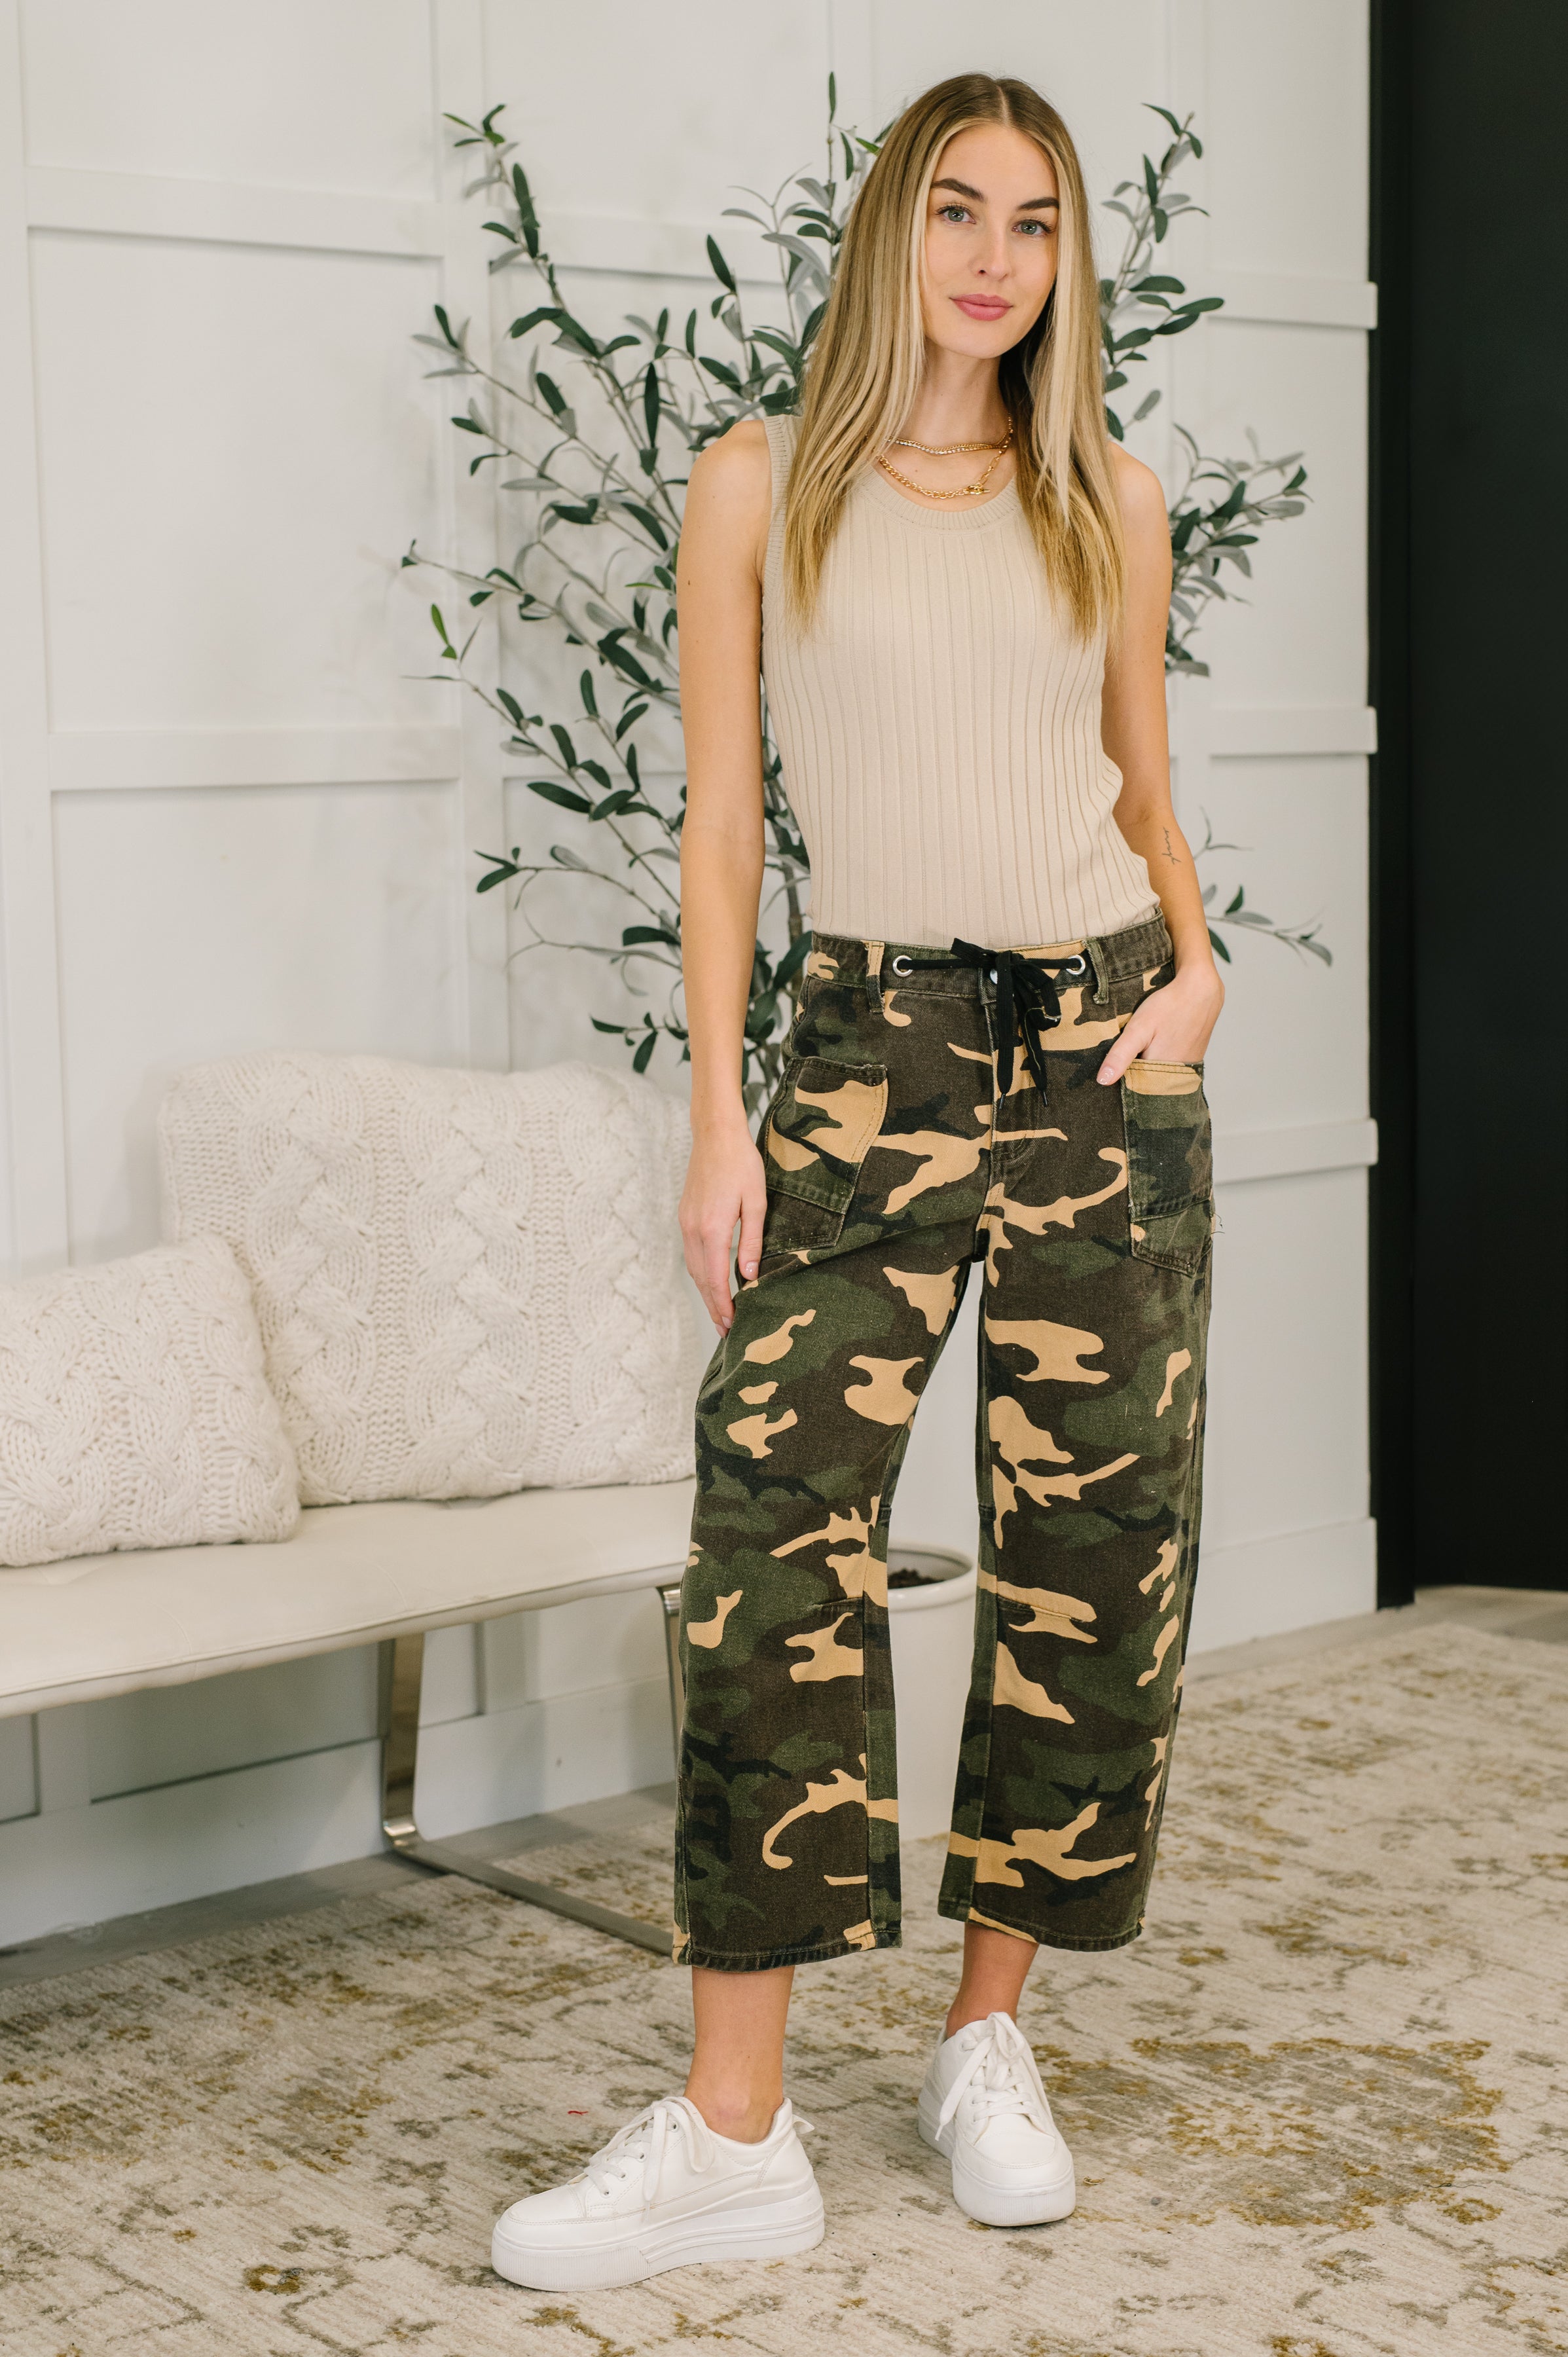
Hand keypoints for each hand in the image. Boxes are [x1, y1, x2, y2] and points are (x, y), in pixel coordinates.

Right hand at [680, 1121, 766, 1334]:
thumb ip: (752, 1241)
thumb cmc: (741, 1163)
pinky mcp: (685, 1216)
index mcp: (712, 1228)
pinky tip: (711, 1280)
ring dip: (705, 1292)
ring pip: (693, 1268)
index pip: (714, 1279)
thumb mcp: (756, 1202)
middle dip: (713, 1306)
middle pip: (701, 1279)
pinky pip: (691, 1253)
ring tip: (719, 1312)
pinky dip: (701, 1273)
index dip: (722, 1305)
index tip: (731, 1325)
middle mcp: (693, 1229)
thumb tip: (748, 1275)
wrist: (715, 1134)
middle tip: (725, 1330)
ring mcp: (686, 1223)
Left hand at [1096, 962, 1224, 1083]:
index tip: (1115, 1061)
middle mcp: (1176, 1078)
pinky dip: (1160, 1059)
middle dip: (1134, 1070)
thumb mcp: (1139, 1029)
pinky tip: (1158, 1044)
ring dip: (1147, 1064)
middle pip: (1146, 1083)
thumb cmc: (1169, 1007)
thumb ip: (1121, 1056)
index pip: (1132, 1088)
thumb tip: (1103, 1081)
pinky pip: (1170, 1068)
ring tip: (1147, 1044)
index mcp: (1160, 1075)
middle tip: (1134, 1047)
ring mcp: (1186, 1070)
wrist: (1200, 990)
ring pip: (1158, 1075)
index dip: (1121, 1075)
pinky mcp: (1192, 1060)